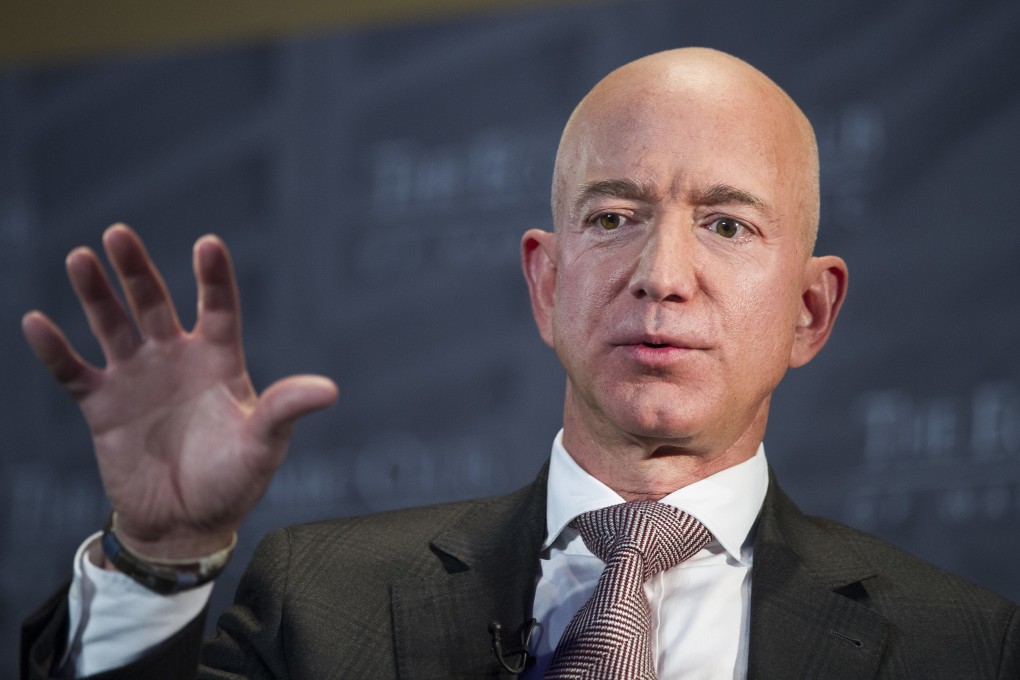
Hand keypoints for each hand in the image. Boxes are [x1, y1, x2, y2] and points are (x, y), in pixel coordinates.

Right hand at [22, 224, 337, 557]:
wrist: (186, 523)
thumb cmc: (234, 481)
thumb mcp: (263, 445)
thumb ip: (285, 411)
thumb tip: (329, 390)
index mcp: (220, 361)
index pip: (218, 308)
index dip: (213, 278)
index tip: (208, 244)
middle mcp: (176, 359)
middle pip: (154, 303)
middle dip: (137, 269)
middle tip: (119, 233)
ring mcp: (137, 378)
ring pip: (112, 325)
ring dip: (95, 294)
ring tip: (80, 258)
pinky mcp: (103, 406)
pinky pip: (74, 371)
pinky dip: (55, 350)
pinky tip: (36, 321)